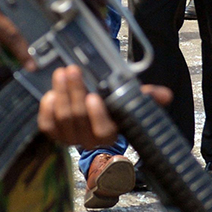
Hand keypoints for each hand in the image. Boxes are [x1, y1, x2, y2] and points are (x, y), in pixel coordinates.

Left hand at [38, 65, 172, 147]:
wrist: (88, 108)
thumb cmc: (110, 103)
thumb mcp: (127, 98)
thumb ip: (145, 96)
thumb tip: (165, 95)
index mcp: (110, 134)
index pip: (103, 131)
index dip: (96, 116)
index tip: (94, 96)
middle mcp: (89, 141)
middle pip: (78, 119)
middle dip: (74, 92)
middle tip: (72, 70)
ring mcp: (69, 138)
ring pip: (62, 118)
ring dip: (61, 92)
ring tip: (61, 73)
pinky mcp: (53, 132)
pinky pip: (46, 124)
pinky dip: (47, 107)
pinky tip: (51, 93)